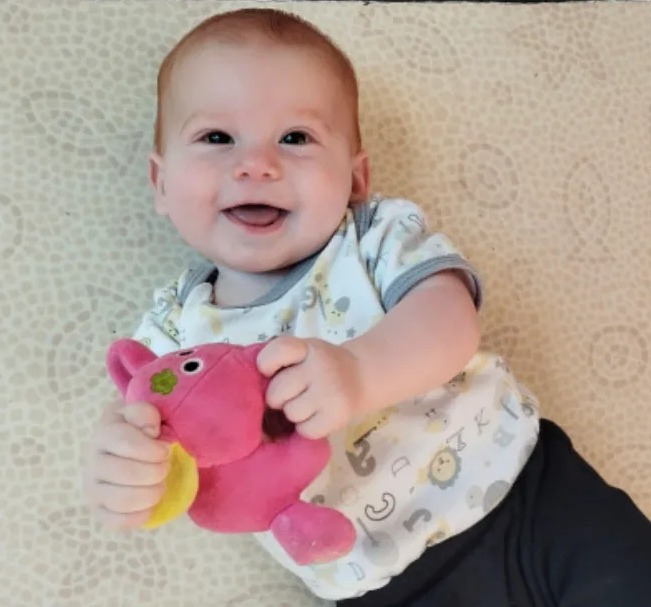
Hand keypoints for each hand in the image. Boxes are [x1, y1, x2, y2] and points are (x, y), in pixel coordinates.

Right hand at [83, 400, 170, 528]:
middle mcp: (91, 462)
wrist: (123, 446)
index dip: (154, 449)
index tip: (165, 449)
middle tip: (165, 466)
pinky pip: (117, 522)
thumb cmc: (139, 429)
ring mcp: (92, 488)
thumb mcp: (142, 413)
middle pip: (127, 473)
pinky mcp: (98, 511)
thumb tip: (150, 430)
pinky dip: (141, 515)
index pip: (127, 443)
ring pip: (122, 500)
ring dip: (151, 493)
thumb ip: (145, 413)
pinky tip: (150, 504)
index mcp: (103, 433)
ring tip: (160, 485)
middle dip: (157, 471)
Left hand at [257, 336, 366, 438]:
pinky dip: (307, 428)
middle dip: (279, 397)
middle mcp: (320, 367)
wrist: (363, 375)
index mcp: (308, 347)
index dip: (266, 365)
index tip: (270, 372)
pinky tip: (317, 416)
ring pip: (290, 413)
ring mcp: (330, 392)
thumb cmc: (323, 365)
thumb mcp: (305, 351)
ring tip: (308, 405)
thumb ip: (283, 362)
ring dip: (294, 413)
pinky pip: (305, 430)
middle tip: (293, 393)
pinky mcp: (337, 416)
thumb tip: (253, 391)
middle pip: (277, 392)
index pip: (277, 351)